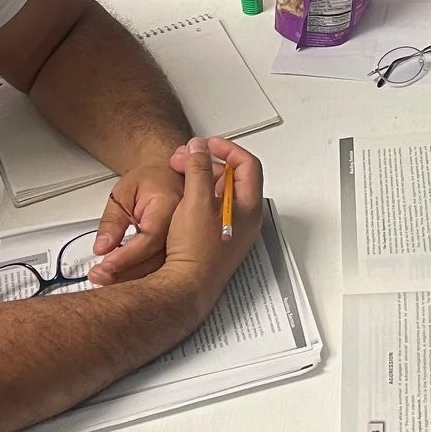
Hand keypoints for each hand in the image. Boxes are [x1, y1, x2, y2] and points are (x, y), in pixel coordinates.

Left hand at [88, 158, 183, 283]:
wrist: (167, 175)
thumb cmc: (148, 179)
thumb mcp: (123, 192)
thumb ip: (113, 220)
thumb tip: (103, 247)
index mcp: (170, 205)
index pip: (149, 238)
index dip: (127, 256)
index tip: (105, 266)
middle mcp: (183, 225)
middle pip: (157, 259)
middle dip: (126, 273)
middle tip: (100, 276)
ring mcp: (185, 239)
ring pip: (161, 268)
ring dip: (132, 277)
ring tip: (107, 278)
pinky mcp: (182, 249)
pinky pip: (163, 266)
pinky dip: (141, 274)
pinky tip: (124, 276)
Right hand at [159, 137, 264, 310]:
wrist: (186, 286)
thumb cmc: (197, 252)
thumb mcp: (196, 200)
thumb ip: (198, 169)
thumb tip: (199, 149)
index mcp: (249, 207)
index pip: (248, 165)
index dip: (229, 149)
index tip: (210, 145)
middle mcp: (246, 219)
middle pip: (234, 178)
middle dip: (209, 164)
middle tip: (188, 159)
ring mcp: (233, 231)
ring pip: (221, 194)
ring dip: (202, 180)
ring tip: (181, 177)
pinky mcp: (219, 240)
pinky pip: (213, 210)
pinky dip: (200, 197)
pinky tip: (183, 199)